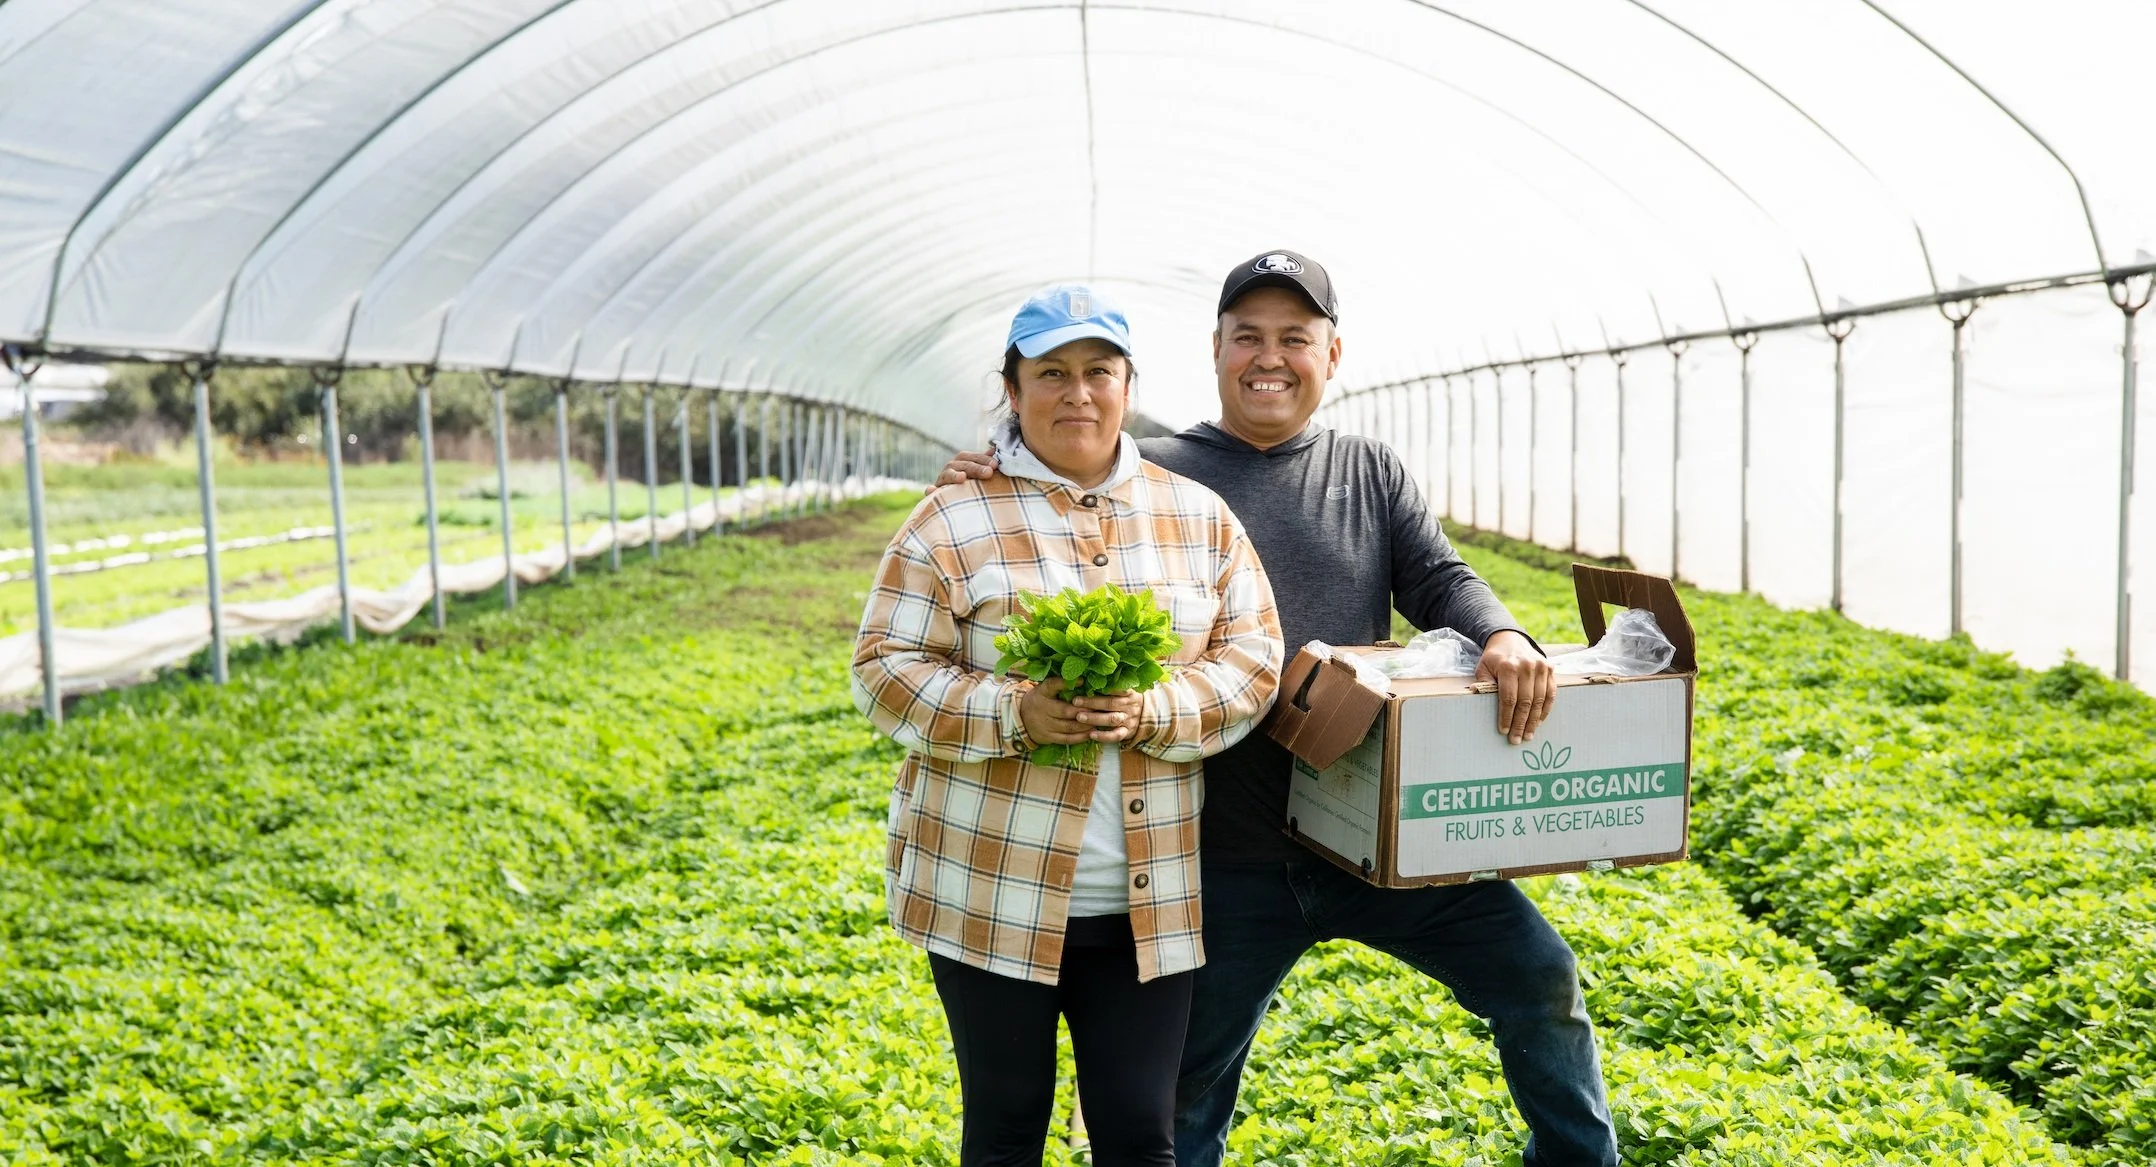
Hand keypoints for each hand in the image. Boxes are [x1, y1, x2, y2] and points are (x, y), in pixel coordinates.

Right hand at [928, 448, 998, 493]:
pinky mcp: (934, 494)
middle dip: (976, 468)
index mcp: (961, 462)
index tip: (995, 465)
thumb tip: (994, 450)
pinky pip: (930, 492)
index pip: (972, 457)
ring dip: (954, 476)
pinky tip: (932, 490)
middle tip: (989, 473)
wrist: (954, 504)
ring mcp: (941, 481)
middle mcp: (950, 469)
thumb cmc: (971, 486)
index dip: (983, 459)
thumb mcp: (978, 473)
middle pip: (962, 465)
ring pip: (947, 475)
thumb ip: (984, 462)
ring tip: (962, 477)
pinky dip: (931, 490)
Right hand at [1018, 677, 1143, 745]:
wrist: (1021, 718)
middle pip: (1066, 710)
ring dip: (1086, 724)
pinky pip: (1067, 739)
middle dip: (1085, 710)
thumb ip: (1060, 682)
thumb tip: (1083, 676)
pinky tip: (1091, 733)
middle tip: (1101, 707)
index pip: (1052, 686)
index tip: (1083, 680)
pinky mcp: (1048, 738)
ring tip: (1100, 720)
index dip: (1066, 684)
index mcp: (1042, 694)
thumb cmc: (1039, 699)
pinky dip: (1080, 737)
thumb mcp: (1044, 688)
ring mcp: (1046, 725)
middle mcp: (1043, 709)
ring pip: (1069, 726)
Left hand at [1476, 630, 1552, 745]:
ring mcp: (1541, 667)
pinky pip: (1551, 693)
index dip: (1507, 717)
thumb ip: (1483, 683)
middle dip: (1521, 723)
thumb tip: (1476, 697)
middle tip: (1517, 739)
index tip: (1504, 731)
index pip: (1508, 698)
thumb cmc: (1494, 659)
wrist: (1510, 639)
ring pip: (1539, 700)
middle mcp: (1527, 666)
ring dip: (1534, 720)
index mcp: (1508, 666)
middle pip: (1525, 702)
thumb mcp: (1483, 668)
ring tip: (1529, 735)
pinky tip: (1539, 721)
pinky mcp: (1550, 668)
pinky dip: (1545, 709)